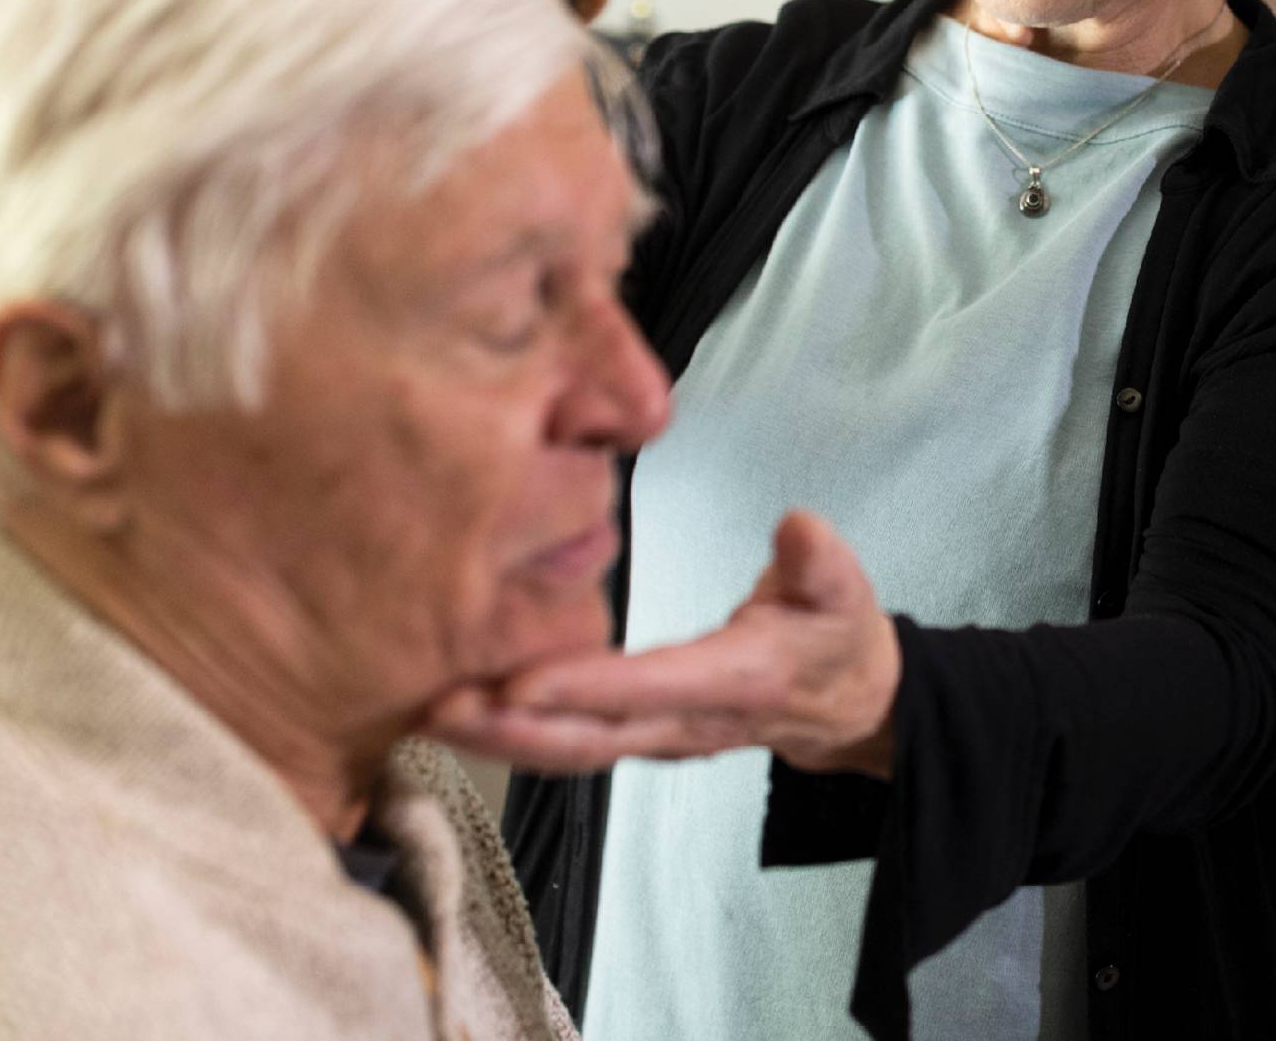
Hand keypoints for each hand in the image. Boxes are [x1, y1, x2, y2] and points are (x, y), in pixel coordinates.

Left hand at [426, 509, 900, 777]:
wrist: (847, 703)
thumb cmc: (836, 634)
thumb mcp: (842, 590)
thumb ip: (819, 561)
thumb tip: (796, 526)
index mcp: (736, 680)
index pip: (651, 687)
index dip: (585, 688)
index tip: (518, 683)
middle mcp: (687, 722)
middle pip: (591, 736)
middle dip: (512, 728)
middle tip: (438, 703)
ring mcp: (660, 736)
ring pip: (572, 749)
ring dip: (499, 739)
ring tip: (427, 710)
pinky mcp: (639, 732)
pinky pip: (572, 742)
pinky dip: (516, 735)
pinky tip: (464, 712)